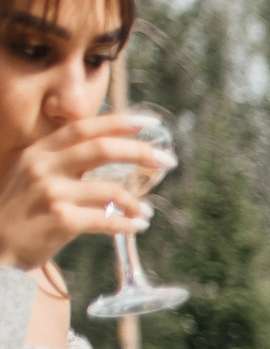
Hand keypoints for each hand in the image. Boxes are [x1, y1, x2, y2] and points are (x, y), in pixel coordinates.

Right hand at [0, 112, 163, 271]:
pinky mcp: (61, 221)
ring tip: (145, 212)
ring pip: (110, 190)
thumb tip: (113, 147)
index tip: (150, 123)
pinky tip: (137, 226)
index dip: (119, 122)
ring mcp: (52, 194)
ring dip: (136, 202)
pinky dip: (127, 224)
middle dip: (140, 151)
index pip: (83, 127)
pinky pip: (106, 220)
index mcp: (39, 152)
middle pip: (102, 149)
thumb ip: (65, 160)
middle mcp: (43, 167)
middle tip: (167, 159)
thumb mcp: (35, 174)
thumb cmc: (23, 210)